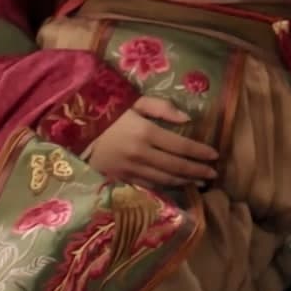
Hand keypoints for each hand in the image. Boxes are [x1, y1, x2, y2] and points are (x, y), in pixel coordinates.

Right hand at [83, 96, 217, 187]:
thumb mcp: (134, 103)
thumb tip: (188, 117)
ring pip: (164, 179)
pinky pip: (147, 186)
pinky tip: (176, 188)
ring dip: (185, 181)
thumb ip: (162, 108)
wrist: (75, 132)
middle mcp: (140, 153)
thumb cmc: (108, 114)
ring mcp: (129, 170)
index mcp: (145, 132)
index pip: (180, 145)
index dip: (200, 152)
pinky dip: (164, 188)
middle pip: (175, 166)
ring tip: (200, 182)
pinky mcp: (119, 180)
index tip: (215, 155)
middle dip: (197, 170)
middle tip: (214, 174)